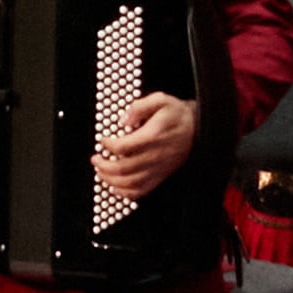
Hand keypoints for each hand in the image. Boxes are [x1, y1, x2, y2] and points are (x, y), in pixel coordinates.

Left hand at [91, 87, 194, 203]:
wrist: (198, 128)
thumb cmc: (177, 115)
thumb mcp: (161, 100)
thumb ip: (140, 106)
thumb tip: (124, 119)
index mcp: (153, 136)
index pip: (124, 146)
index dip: (108, 145)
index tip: (102, 140)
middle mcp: (155, 155)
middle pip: (123, 168)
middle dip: (103, 165)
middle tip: (95, 159)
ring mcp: (158, 168)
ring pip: (130, 183)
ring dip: (110, 180)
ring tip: (101, 172)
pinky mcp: (161, 176)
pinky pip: (142, 191)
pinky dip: (126, 193)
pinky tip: (115, 187)